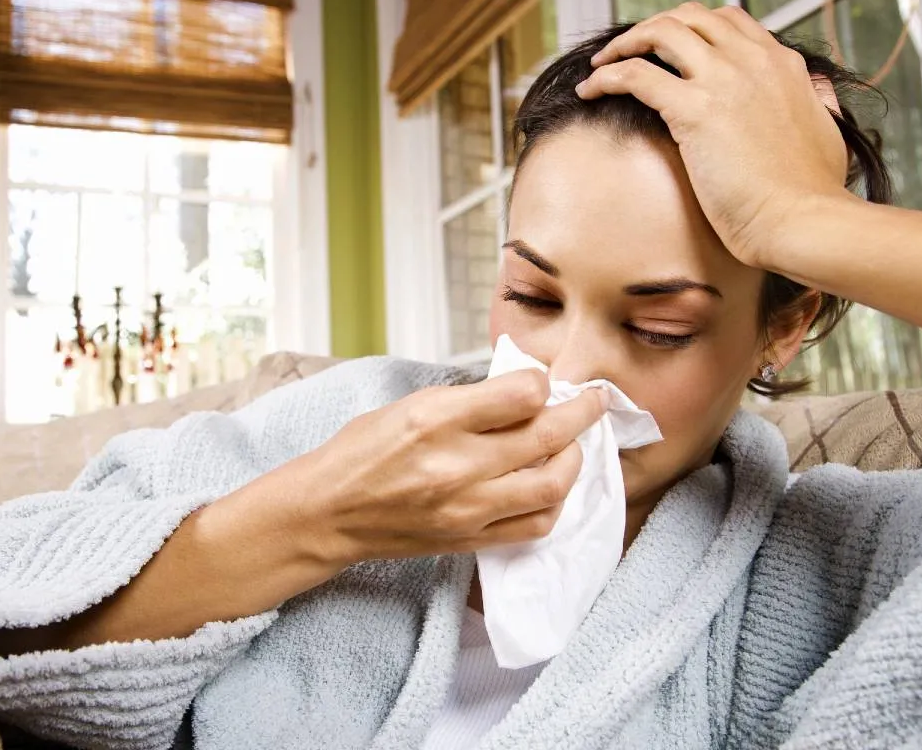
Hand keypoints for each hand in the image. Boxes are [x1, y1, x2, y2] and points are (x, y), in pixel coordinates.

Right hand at [295, 370, 607, 563]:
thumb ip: (468, 400)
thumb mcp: (409, 404)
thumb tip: (523, 393)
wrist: (329, 512)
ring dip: (574, 460)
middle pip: (548, 436)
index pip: (523, 394)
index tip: (543, 383)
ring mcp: (466, 507)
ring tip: (572, 447)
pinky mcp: (470, 538)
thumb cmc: (362, 451)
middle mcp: (456, 464)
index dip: (543, 383)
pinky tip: (550, 486)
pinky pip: (535, 525)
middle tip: (593, 403)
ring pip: (553, 484)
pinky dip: (555, 502)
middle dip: (582, 414)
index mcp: (437, 419)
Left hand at [575, 2, 849, 267]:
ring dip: (624, 43)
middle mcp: (753, 61)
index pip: (730, 23)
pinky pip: (635, 75)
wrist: (804, 222)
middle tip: (629, 51)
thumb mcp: (827, 132)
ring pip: (660, 33)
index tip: (669, 51)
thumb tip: (817, 88)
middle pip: (691, 17)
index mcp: (782, 65)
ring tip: (602, 64)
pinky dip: (605, 76)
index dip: (693, 30)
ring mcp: (724, 80)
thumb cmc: (812, 195)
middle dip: (654, 28)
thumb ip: (818, 102)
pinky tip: (590, 90)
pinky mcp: (695, 110)